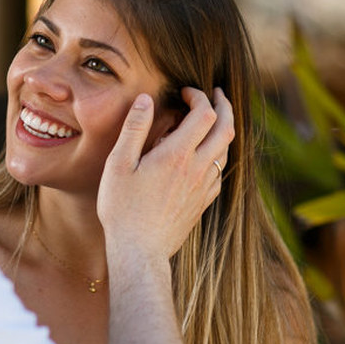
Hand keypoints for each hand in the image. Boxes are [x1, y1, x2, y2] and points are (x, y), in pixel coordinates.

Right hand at [97, 87, 233, 264]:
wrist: (140, 252)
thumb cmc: (122, 209)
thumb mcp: (118, 164)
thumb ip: (134, 128)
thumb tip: (145, 100)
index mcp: (177, 155)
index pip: (204, 114)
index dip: (199, 96)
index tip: (186, 92)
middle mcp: (197, 168)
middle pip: (226, 128)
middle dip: (223, 106)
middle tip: (215, 94)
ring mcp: (204, 187)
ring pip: (226, 150)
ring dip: (223, 129)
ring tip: (211, 119)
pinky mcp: (203, 202)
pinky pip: (219, 171)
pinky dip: (217, 153)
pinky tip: (204, 154)